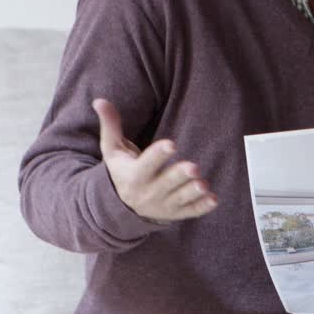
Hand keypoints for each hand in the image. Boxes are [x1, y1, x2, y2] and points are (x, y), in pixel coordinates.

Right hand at [93, 98, 216, 221]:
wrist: (121, 207)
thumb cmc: (121, 170)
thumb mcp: (112, 150)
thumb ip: (110, 125)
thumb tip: (99, 100)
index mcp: (133, 175)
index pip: (146, 164)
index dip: (158, 154)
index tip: (171, 144)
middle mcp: (148, 192)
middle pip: (166, 183)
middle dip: (178, 176)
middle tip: (193, 167)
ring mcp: (163, 205)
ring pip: (179, 198)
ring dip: (192, 192)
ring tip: (203, 184)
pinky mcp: (175, 213)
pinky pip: (190, 211)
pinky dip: (202, 207)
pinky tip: (213, 199)